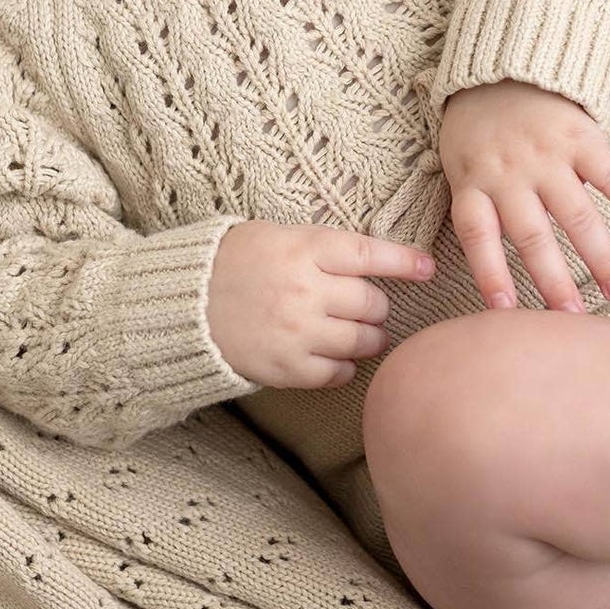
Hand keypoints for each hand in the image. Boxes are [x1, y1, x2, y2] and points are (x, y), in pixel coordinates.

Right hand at [206, 219, 436, 388]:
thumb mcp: (273, 236)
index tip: (428, 268)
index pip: (369, 254)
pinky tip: (329, 356)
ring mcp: (298, 331)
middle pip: (373, 304)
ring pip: (365, 341)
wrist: (181, 305)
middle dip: (374, 308)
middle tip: (362, 308)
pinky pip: (340, 372)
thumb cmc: (228, 263)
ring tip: (350, 333)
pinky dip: (343, 366)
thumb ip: (320, 248)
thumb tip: (374, 263)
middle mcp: (305, 289)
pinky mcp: (288, 366)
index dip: (405, 262)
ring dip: (366, 338)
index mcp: (301, 248)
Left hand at [438, 78, 609, 311]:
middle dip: (552, 279)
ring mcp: (545, 155)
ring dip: (599, 256)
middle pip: (530, 234)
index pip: (477, 235)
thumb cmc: (476, 131)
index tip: (505, 310)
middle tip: (571, 316)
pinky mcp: (579, 136)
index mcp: (471, 182)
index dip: (489, 272)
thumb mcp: (459, 165)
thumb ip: (476, 206)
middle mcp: (507, 173)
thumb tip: (493, 265)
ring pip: (575, 214)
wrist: (500, 70)